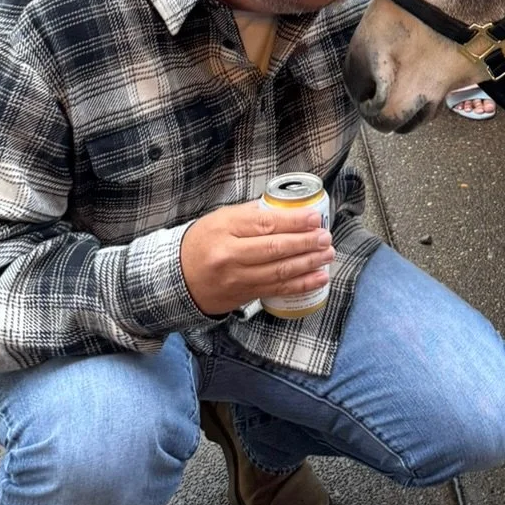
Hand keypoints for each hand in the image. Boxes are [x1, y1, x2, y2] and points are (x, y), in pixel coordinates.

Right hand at [179, 197, 335, 316]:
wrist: (177, 278)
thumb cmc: (202, 242)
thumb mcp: (220, 218)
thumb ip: (251, 213)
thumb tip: (286, 208)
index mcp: (225, 228)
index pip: (265, 223)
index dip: (294, 221)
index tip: (315, 218)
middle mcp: (230, 255)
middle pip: (275, 249)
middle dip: (306, 243)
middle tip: (326, 237)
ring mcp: (237, 278)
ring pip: (279, 271)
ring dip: (308, 263)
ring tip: (327, 255)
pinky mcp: (243, 296)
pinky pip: (277, 289)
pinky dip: (301, 284)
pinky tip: (318, 278)